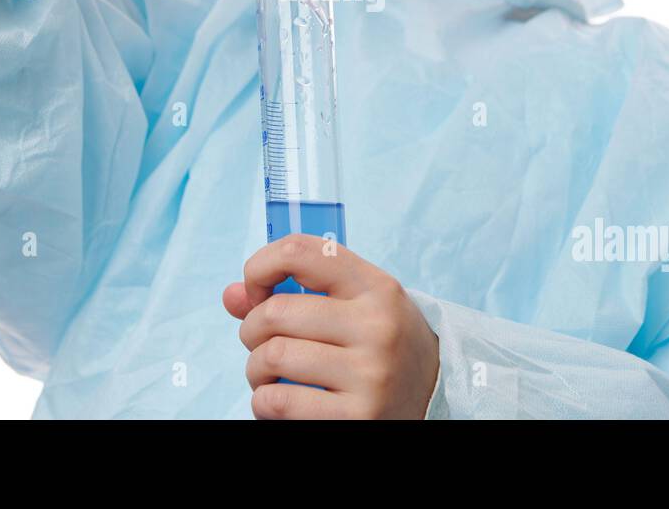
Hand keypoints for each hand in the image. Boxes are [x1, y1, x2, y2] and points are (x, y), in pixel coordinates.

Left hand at [222, 233, 440, 418]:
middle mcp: (377, 326)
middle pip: (275, 312)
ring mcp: (371, 374)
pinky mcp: (360, 417)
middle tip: (260, 341)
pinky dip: (264, 403)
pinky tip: (278, 400)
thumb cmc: (379, 340)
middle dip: (251, 329)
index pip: (299, 251)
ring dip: (255, 368)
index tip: (255, 290)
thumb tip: (232, 295)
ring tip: (268, 374)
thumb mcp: (354, 303)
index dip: (259, 267)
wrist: (435, 391)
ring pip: (273, 356)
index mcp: (375, 286)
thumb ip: (295, 292)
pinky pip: (279, 403)